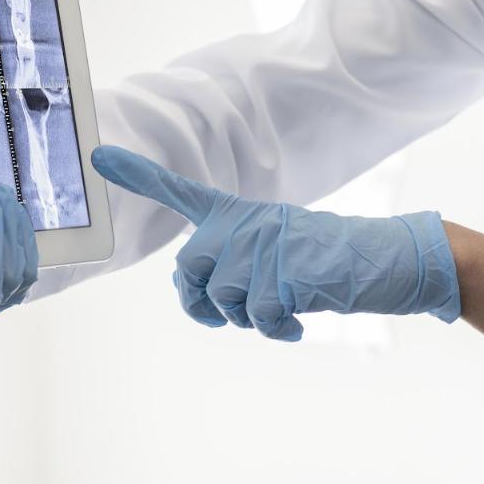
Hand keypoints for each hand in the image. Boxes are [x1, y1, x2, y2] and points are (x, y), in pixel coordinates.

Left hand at [90, 146, 459, 341]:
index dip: (138, 174)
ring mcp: (263, 245)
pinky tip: (297, 322)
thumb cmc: (327, 261)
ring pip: (224, 300)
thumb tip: (197, 295)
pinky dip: (276, 329)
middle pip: (189, 271)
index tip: (98, 154)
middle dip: (203, 303)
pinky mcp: (283, 271)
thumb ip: (233, 262)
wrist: (384, 259)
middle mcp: (244, 223)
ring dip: (249, 319)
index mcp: (240, 213)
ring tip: (283, 309)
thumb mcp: (275, 251)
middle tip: (232, 316)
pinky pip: (257, 318)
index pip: (180, 191)